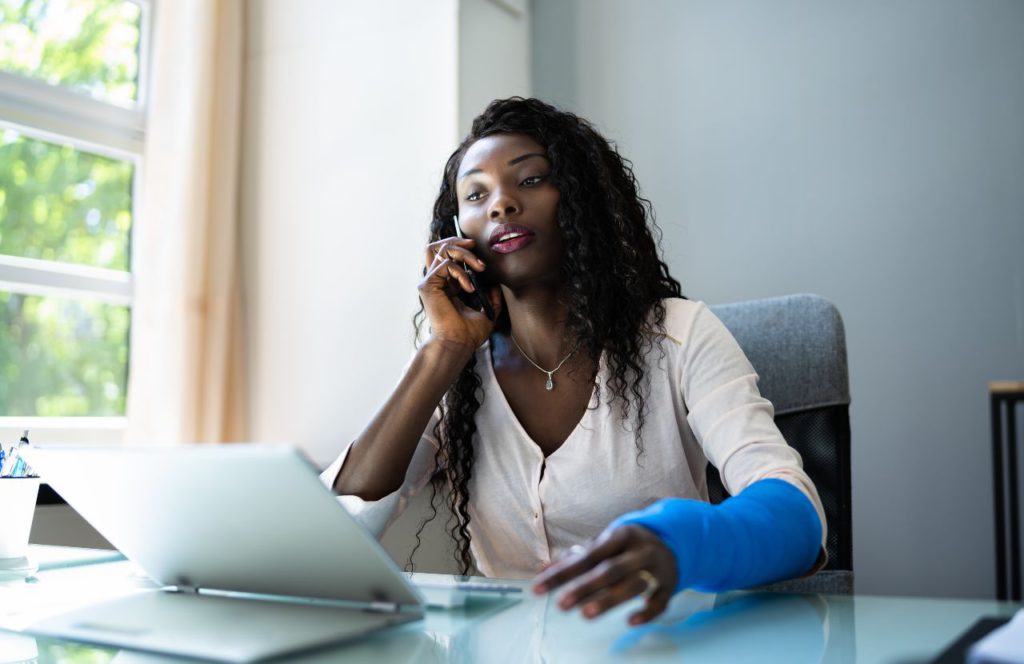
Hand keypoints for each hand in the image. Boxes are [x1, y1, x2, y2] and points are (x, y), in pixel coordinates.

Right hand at [419, 237, 501, 349]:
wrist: (459, 343)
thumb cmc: (470, 333)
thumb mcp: (488, 311)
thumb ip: (492, 297)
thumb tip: (497, 283)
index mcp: (447, 285)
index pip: (448, 255)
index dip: (461, 247)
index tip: (476, 247)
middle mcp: (436, 281)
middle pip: (440, 247)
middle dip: (458, 242)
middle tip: (475, 246)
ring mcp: (430, 282)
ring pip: (441, 250)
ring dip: (463, 254)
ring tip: (479, 267)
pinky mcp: (428, 285)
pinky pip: (444, 265)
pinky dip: (461, 273)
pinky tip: (469, 288)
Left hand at [531, 525, 678, 624]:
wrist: (671, 541)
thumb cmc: (627, 545)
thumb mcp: (603, 544)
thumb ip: (573, 557)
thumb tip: (541, 569)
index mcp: (620, 535)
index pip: (587, 555)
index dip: (562, 572)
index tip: (539, 588)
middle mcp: (639, 551)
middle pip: (610, 570)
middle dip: (585, 587)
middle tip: (562, 605)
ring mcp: (656, 568)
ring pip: (633, 585)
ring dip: (610, 599)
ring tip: (586, 614)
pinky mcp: (669, 586)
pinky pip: (660, 601)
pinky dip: (647, 612)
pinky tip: (631, 621)